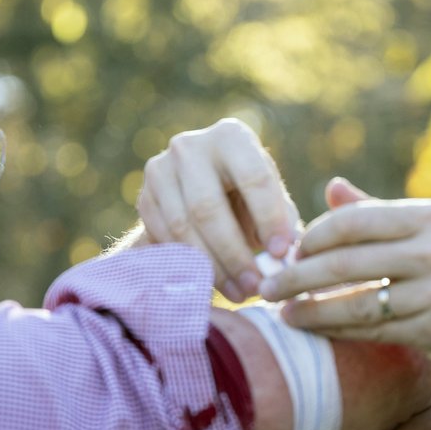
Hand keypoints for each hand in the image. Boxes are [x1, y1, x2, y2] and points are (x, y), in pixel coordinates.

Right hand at [137, 117, 299, 300]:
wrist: (201, 188)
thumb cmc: (249, 196)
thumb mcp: (271, 198)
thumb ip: (283, 220)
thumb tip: (287, 256)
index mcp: (231, 137)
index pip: (253, 178)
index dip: (269, 219)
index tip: (282, 254)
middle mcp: (190, 147)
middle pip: (208, 207)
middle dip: (234, 253)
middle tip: (256, 285)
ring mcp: (160, 170)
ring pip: (182, 227)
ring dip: (212, 266)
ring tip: (240, 292)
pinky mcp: (143, 198)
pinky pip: (163, 239)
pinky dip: (188, 265)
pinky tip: (212, 284)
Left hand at [258, 179, 430, 375]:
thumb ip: (381, 213)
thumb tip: (330, 187)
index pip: (353, 221)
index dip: (312, 237)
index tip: (287, 250)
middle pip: (346, 262)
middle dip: (298, 275)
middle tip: (266, 286)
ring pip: (356, 302)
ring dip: (311, 310)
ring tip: (283, 314)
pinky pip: (374, 332)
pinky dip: (340, 332)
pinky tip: (318, 332)